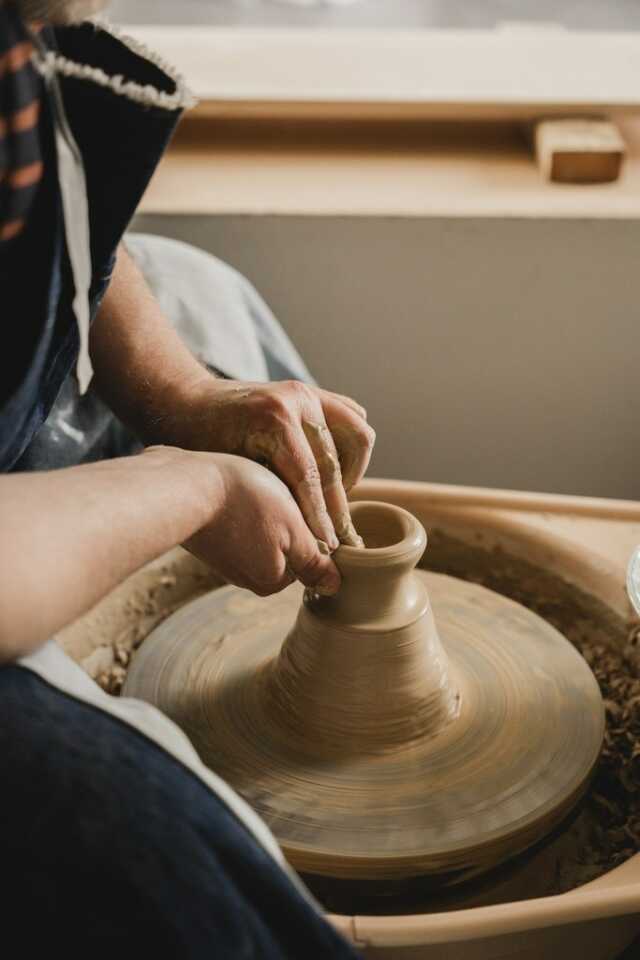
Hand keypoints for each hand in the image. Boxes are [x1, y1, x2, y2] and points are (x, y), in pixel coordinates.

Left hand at [182, 379, 375, 548]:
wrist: (186, 402)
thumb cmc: (200, 444)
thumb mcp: (231, 473)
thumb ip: (270, 495)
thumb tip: (304, 534)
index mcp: (274, 419)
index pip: (310, 478)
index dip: (320, 517)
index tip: (328, 547)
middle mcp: (297, 400)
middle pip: (334, 463)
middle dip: (338, 505)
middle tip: (339, 537)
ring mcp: (308, 392)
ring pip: (357, 435)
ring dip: (351, 472)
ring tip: (334, 500)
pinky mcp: (312, 391)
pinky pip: (351, 418)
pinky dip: (349, 447)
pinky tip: (333, 473)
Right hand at [184, 453, 340, 596]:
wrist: (184, 484)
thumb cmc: (245, 500)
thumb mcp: (293, 528)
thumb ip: (315, 561)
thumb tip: (334, 587)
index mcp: (270, 579)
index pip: (306, 559)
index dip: (306, 528)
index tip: (294, 506)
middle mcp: (245, 578)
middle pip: (282, 550)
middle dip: (283, 523)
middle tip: (271, 497)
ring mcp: (222, 560)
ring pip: (258, 536)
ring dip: (260, 514)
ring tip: (250, 493)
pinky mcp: (206, 540)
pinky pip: (235, 526)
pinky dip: (238, 510)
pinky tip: (231, 494)